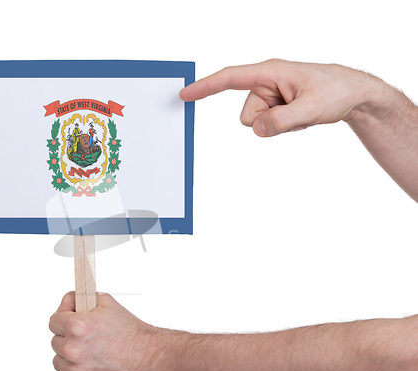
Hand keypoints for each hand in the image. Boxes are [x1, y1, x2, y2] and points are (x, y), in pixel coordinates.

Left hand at [49, 292, 159, 370]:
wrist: (148, 358)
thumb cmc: (131, 333)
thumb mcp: (107, 303)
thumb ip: (81, 298)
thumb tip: (67, 301)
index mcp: (77, 327)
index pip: (53, 320)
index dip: (64, 318)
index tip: (72, 322)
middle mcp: (73, 350)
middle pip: (55, 341)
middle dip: (68, 338)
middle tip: (88, 339)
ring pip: (58, 362)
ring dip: (69, 358)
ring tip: (91, 355)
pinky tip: (88, 368)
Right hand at [180, 59, 381, 136]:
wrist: (353, 94)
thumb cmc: (335, 90)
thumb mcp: (310, 109)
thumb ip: (280, 121)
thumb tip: (255, 129)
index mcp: (270, 72)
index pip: (229, 78)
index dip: (205, 87)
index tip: (186, 94)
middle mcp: (266, 82)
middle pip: (246, 114)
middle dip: (266, 122)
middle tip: (294, 114)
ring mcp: (271, 95)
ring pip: (256, 123)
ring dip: (277, 125)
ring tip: (300, 114)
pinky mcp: (276, 106)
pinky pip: (266, 125)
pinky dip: (283, 126)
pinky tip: (300, 116)